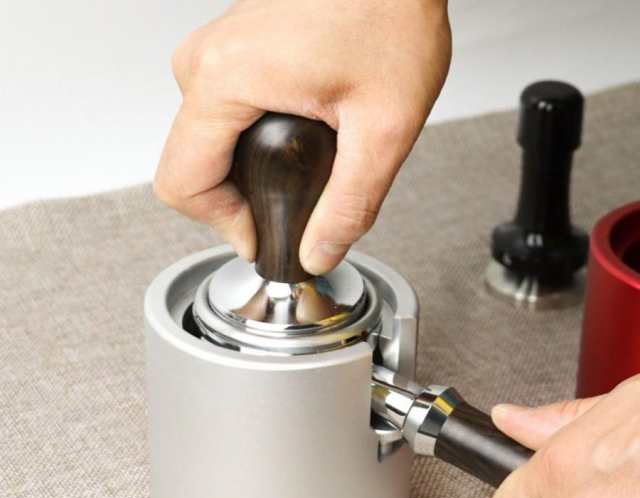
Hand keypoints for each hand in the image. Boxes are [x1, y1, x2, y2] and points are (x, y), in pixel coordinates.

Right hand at [154, 0, 450, 273]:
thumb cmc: (393, 12)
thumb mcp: (384, 128)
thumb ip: (351, 204)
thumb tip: (319, 252)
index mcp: (226, 80)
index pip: (182, 183)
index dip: (223, 225)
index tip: (263, 235)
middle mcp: (206, 62)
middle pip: (191, 169)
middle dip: (239, 202)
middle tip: (297, 203)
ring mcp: (215, 53)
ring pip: (205, 145)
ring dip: (248, 173)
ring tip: (308, 163)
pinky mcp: (233, 52)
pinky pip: (221, 118)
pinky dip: (252, 144)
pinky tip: (300, 136)